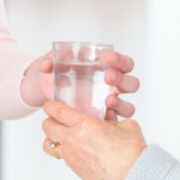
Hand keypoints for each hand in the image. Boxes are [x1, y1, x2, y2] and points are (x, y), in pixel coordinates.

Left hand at [22, 49, 141, 120]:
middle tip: (107, 77)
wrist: (51, 97)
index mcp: (110, 69)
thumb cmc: (60, 76)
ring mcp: (111, 106)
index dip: (118, 59)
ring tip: (107, 101)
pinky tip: (102, 117)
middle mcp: (114, 88)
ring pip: (127, 107)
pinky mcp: (105, 121)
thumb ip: (53, 62)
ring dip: (120, 103)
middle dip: (121, 79)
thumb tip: (47, 65)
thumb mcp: (57, 65)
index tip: (106, 56)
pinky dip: (110, 121)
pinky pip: (114, 123)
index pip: (124, 63)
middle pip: (131, 84)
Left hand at [42, 100, 146, 179]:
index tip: (52, 105)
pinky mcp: (75, 169)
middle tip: (56, 119)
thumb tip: (108, 120)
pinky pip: (61, 157)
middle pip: (47, 126)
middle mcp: (74, 140)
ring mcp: (72, 156)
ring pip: (48, 145)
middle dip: (49, 120)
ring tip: (61, 136)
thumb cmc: (132, 153)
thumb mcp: (125, 125)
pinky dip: (64, 151)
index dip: (51, 106)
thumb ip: (112, 120)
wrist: (134, 177)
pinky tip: (76, 149)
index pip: (57, 111)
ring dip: (52, 138)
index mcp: (85, 125)